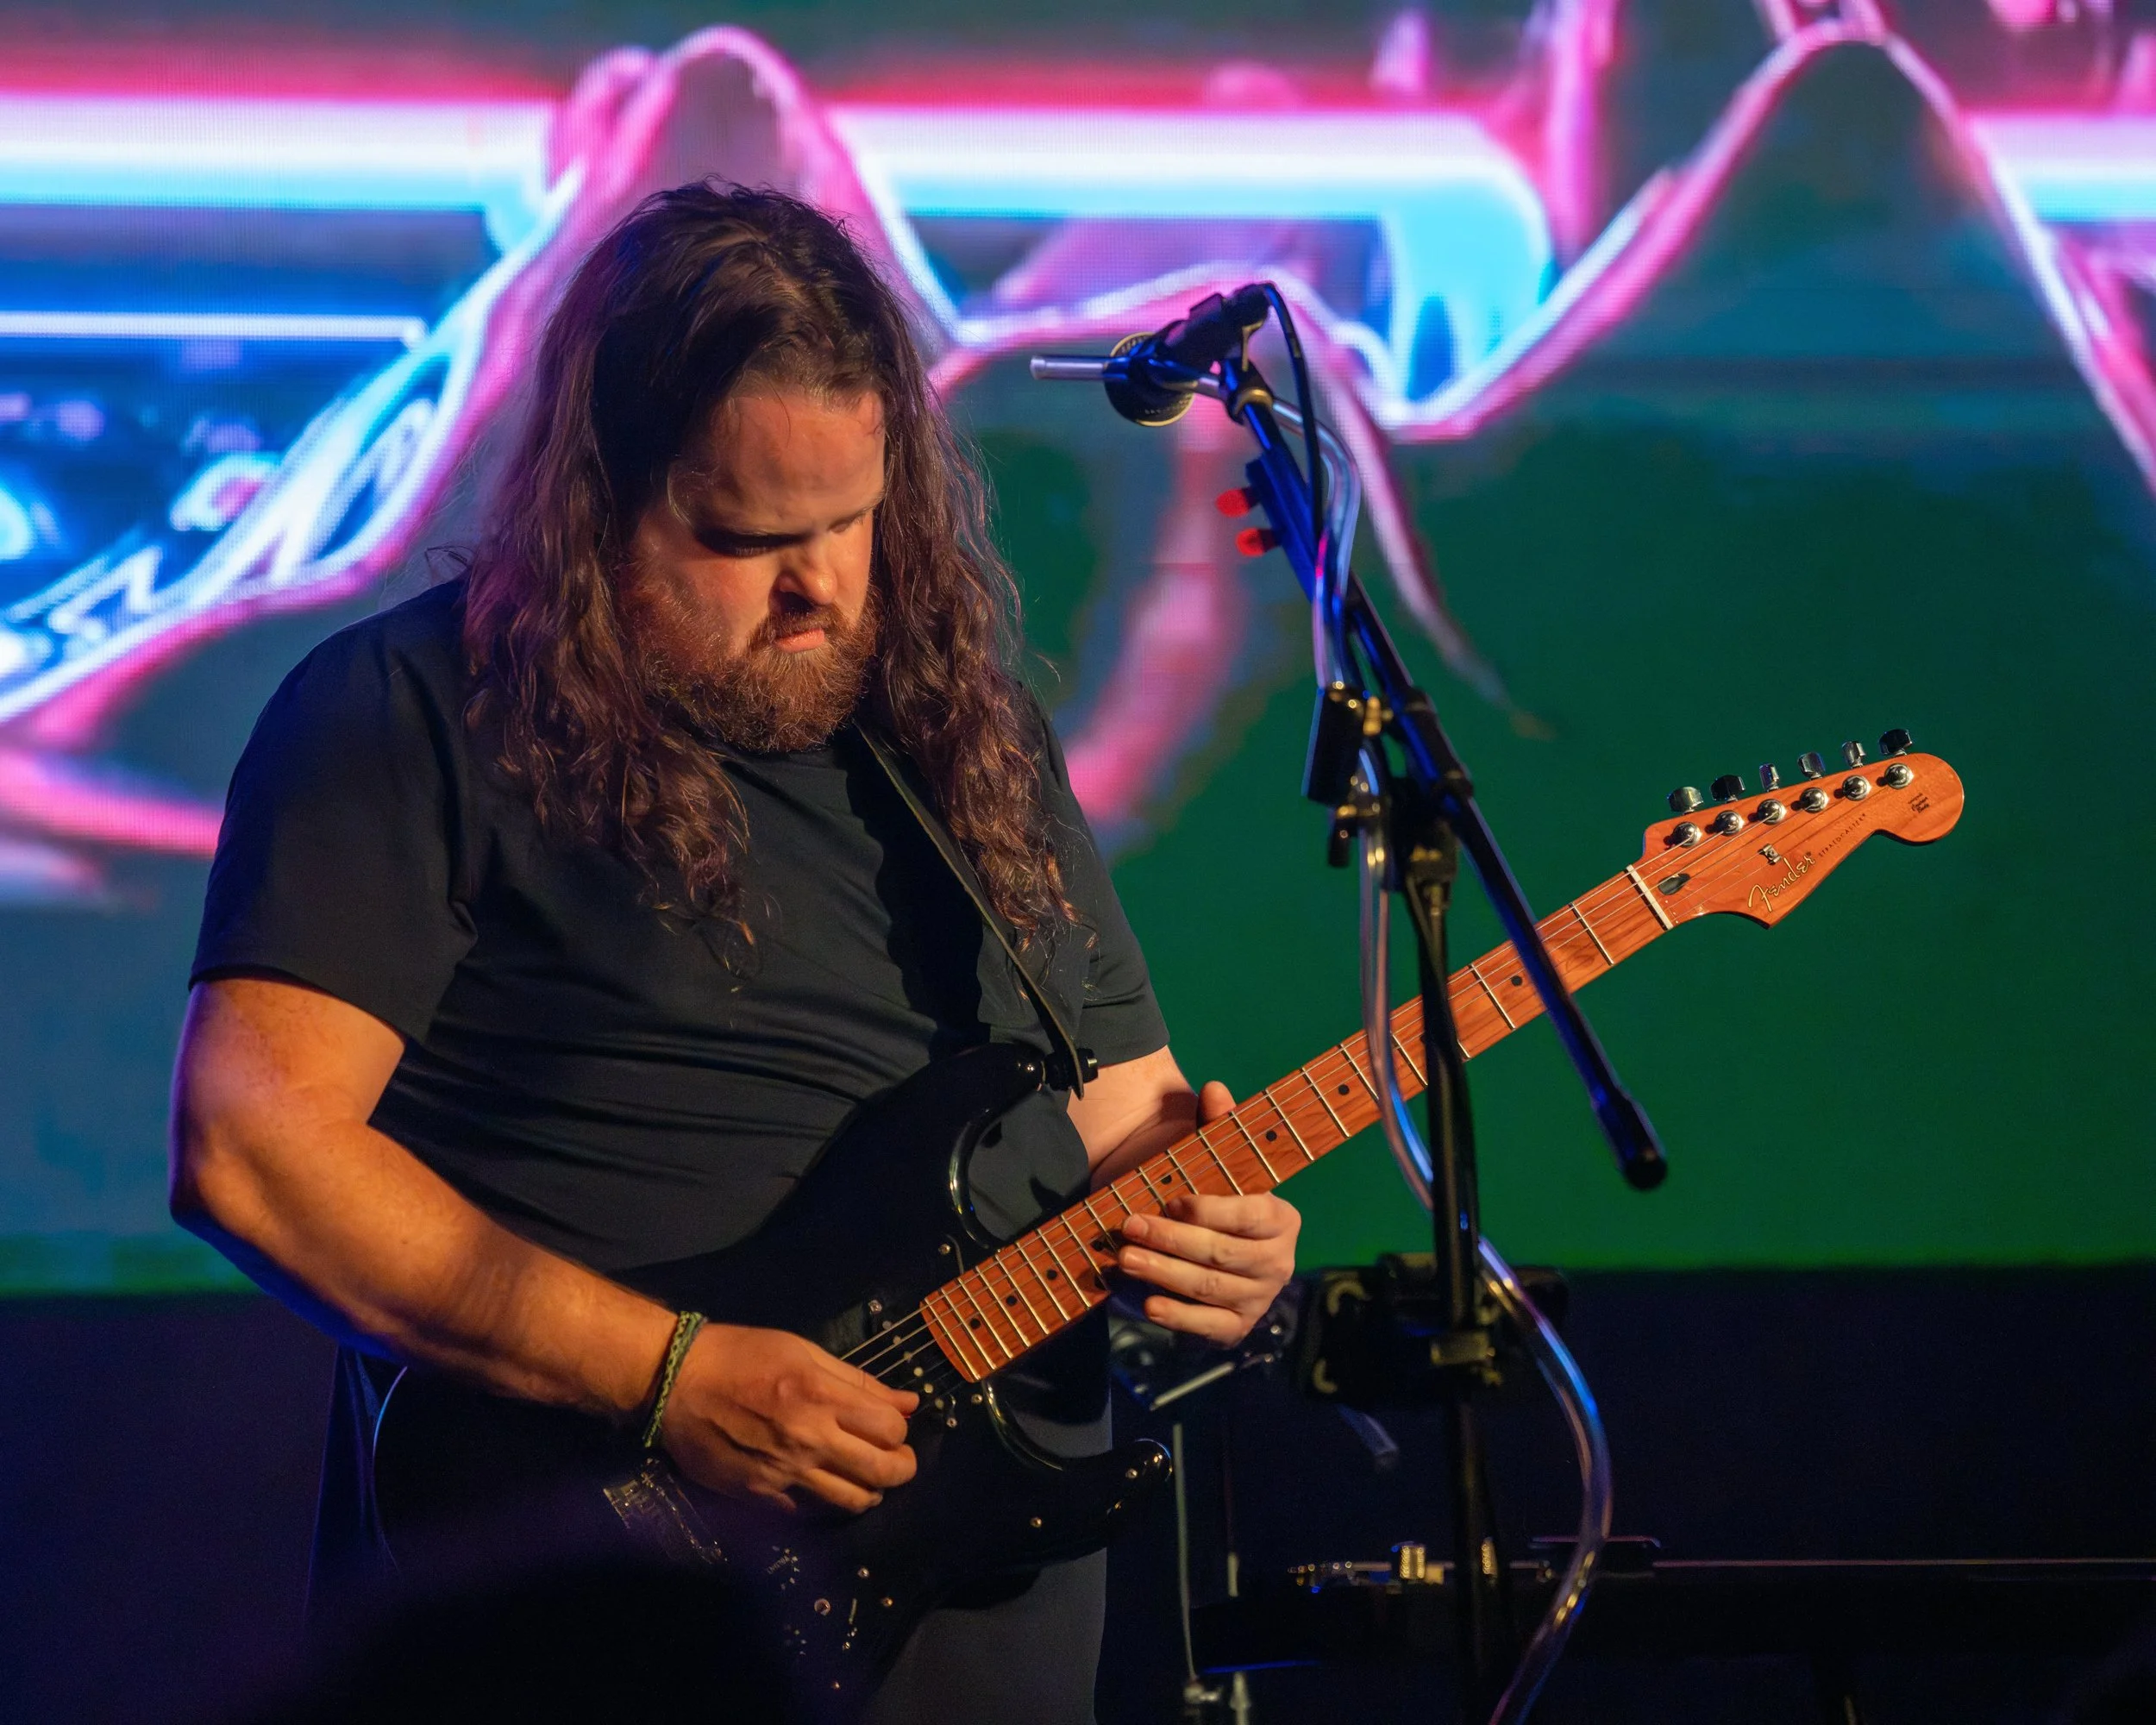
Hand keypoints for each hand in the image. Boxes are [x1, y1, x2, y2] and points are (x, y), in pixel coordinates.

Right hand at [658, 1323, 917, 1513]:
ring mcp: (785, 1473)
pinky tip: (824, 1488)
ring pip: (852, 1502)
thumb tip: (908, 1403)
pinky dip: (827, 1505)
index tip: (894, 1428)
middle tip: (898, 1462)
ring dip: (870, 1493)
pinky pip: (810, 1513)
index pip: (891, 1430)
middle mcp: (809, 1439)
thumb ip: (857, 1380)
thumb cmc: (741, 1355)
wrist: (676, 1383)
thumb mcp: (803, 1351)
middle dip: (902, 1469)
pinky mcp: (760, 1496)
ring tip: (865, 1479)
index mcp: (822, 1396)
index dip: (901, 1431)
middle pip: (882, 1472)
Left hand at [1116, 1081, 1300, 1345]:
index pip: (1249, 1216)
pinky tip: (1148, 1304)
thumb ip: (1217, 1127)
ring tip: (1126, 1259)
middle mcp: (1279, 1263)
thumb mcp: (1217, 1162)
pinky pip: (1208, 1326)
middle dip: (1172, 1240)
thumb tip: (1213, 1088)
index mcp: (1282, 1219)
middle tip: (1130, 1227)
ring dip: (1165, 1274)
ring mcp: (1259, 1300)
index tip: (1171, 1200)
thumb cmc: (1214, 1199)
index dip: (1210, 1210)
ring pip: (1210, 1289)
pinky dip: (1178, 1317)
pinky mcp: (1237, 1329)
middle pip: (1222, 1254)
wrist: (1214, 1250)